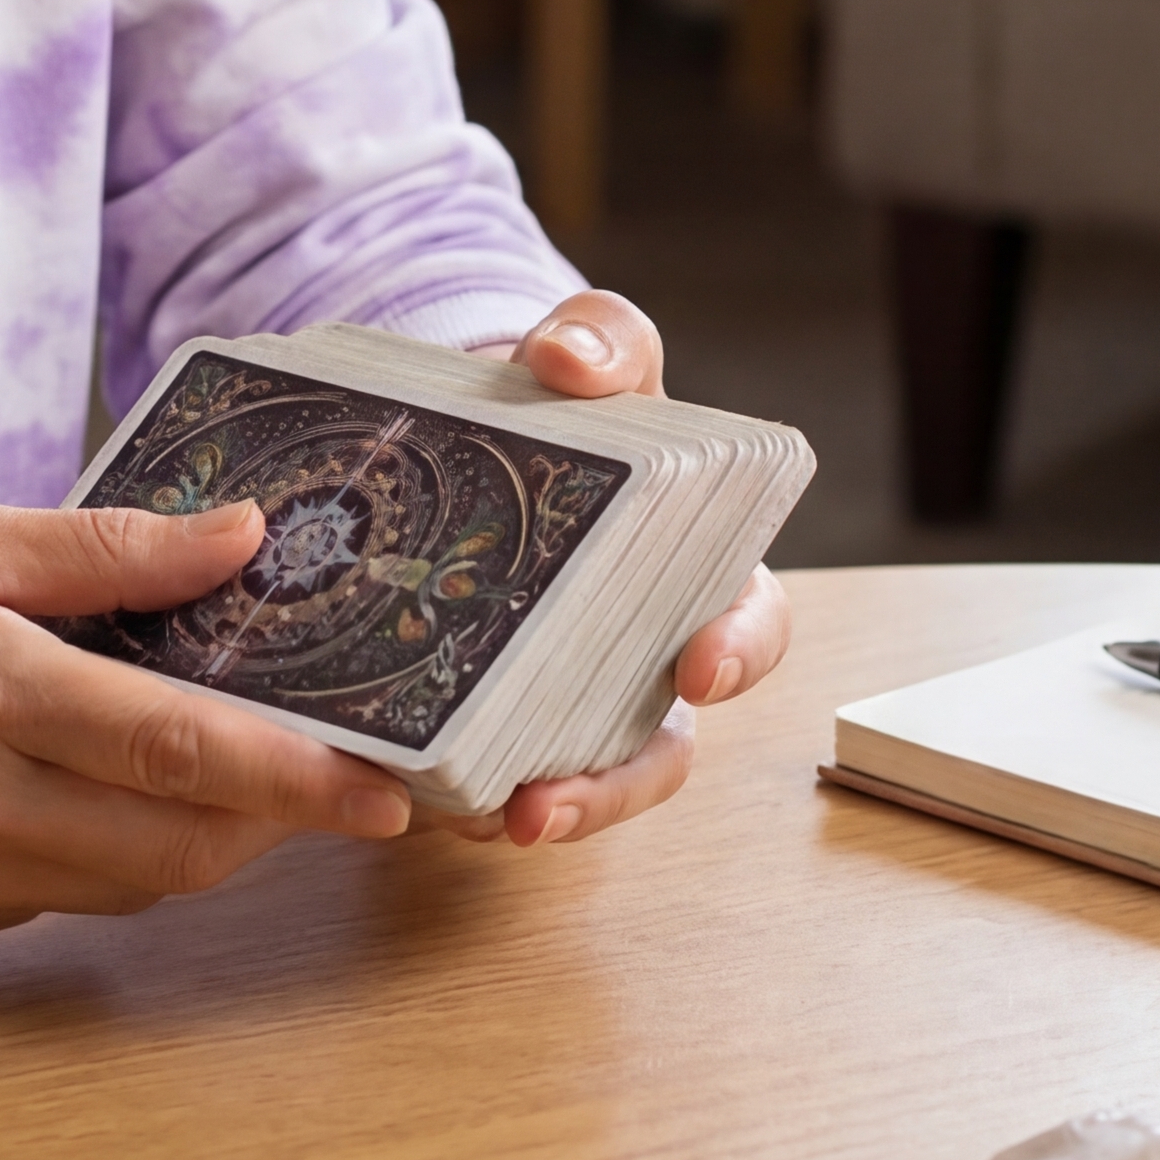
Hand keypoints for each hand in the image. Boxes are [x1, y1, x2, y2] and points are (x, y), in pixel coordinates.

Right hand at [0, 492, 415, 947]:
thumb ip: (100, 550)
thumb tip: (239, 539)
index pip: (178, 749)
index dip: (299, 776)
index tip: (386, 785)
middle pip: (175, 846)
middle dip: (274, 822)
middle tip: (335, 772)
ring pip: (126, 884)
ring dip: (200, 841)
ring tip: (237, 771)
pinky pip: (53, 898)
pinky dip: (106, 852)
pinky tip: (99, 787)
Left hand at [459, 289, 792, 851]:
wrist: (461, 424)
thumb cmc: (555, 399)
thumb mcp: (586, 354)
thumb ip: (599, 338)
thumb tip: (568, 359)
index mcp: (696, 568)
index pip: (749, 622)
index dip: (738, 653)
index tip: (697, 669)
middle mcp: (641, 654)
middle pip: (657, 750)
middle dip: (611, 790)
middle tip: (547, 804)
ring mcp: (565, 698)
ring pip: (572, 785)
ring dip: (531, 814)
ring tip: (476, 821)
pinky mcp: (485, 717)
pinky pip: (483, 776)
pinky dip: (453, 793)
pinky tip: (410, 794)